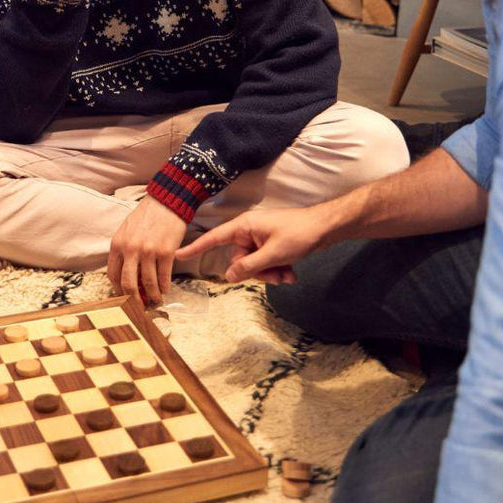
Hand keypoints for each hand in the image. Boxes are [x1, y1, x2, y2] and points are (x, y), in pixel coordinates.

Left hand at [107, 196, 189, 305]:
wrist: (166, 202)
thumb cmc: (146, 216)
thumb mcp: (126, 231)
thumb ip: (123, 251)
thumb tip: (126, 275)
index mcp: (117, 244)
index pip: (113, 275)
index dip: (118, 290)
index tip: (124, 297)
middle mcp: (131, 249)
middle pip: (129, 284)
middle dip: (134, 300)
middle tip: (139, 307)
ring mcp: (148, 251)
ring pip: (148, 283)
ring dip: (153, 296)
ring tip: (156, 300)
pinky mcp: (166, 252)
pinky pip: (164, 276)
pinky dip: (165, 287)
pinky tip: (166, 290)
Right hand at [174, 206, 334, 284]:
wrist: (326, 227)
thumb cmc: (299, 234)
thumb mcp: (272, 254)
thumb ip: (249, 266)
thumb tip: (228, 276)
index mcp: (243, 226)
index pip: (214, 238)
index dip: (196, 247)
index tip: (177, 254)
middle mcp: (248, 231)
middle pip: (239, 260)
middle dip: (257, 272)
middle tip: (277, 276)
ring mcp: (260, 238)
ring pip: (254, 265)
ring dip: (270, 274)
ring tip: (288, 276)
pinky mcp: (271, 244)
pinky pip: (265, 263)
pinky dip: (276, 270)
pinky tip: (291, 274)